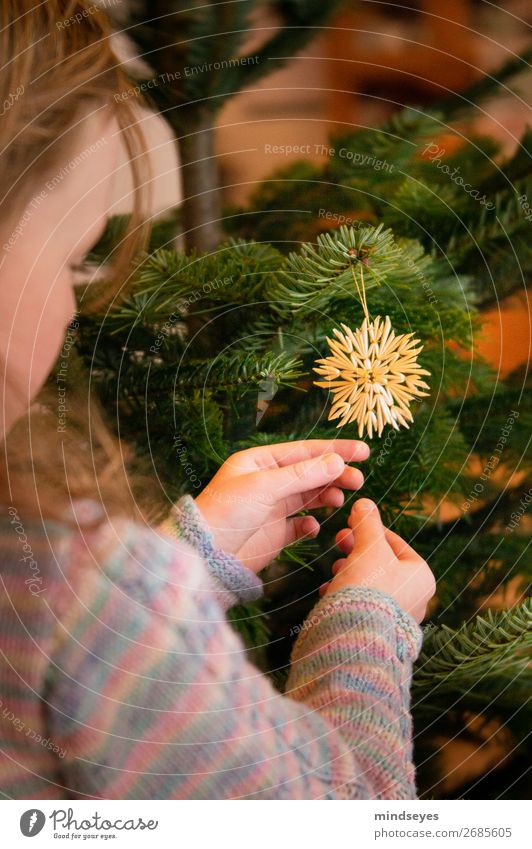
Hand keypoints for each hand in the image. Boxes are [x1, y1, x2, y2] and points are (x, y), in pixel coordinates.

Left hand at [195, 440, 369, 572]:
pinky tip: (313, 526)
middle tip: (358, 480)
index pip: (304, 451)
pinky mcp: (274, 533)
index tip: (362, 452)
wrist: (207, 556)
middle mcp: (266, 482)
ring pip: (309, 497)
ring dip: (327, 496)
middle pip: (310, 473)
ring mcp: (271, 508)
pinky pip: (300, 525)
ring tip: (340, 500)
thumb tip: (337, 461)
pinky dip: (310, 524)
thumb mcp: (264, 487)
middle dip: (335, 474)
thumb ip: (303, 475)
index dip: (334, 450)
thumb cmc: (226, 513)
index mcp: (259, 462)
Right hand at [321, 498, 435, 623]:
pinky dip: (346, 594)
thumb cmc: (369, 588)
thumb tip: (365, 502)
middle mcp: (415, 599)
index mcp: (422, 576)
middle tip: (339, 541)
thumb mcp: (369, 547)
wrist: (356, 637)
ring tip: (334, 570)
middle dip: (357, 550)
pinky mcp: (376, 631)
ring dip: (350, 571)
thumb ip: (367, 522)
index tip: (351, 523)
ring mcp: (396, 618)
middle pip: (382, 563)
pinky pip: (361, 605)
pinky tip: (329, 591)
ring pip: (370, 584)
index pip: (396, 543)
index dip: (371, 529)